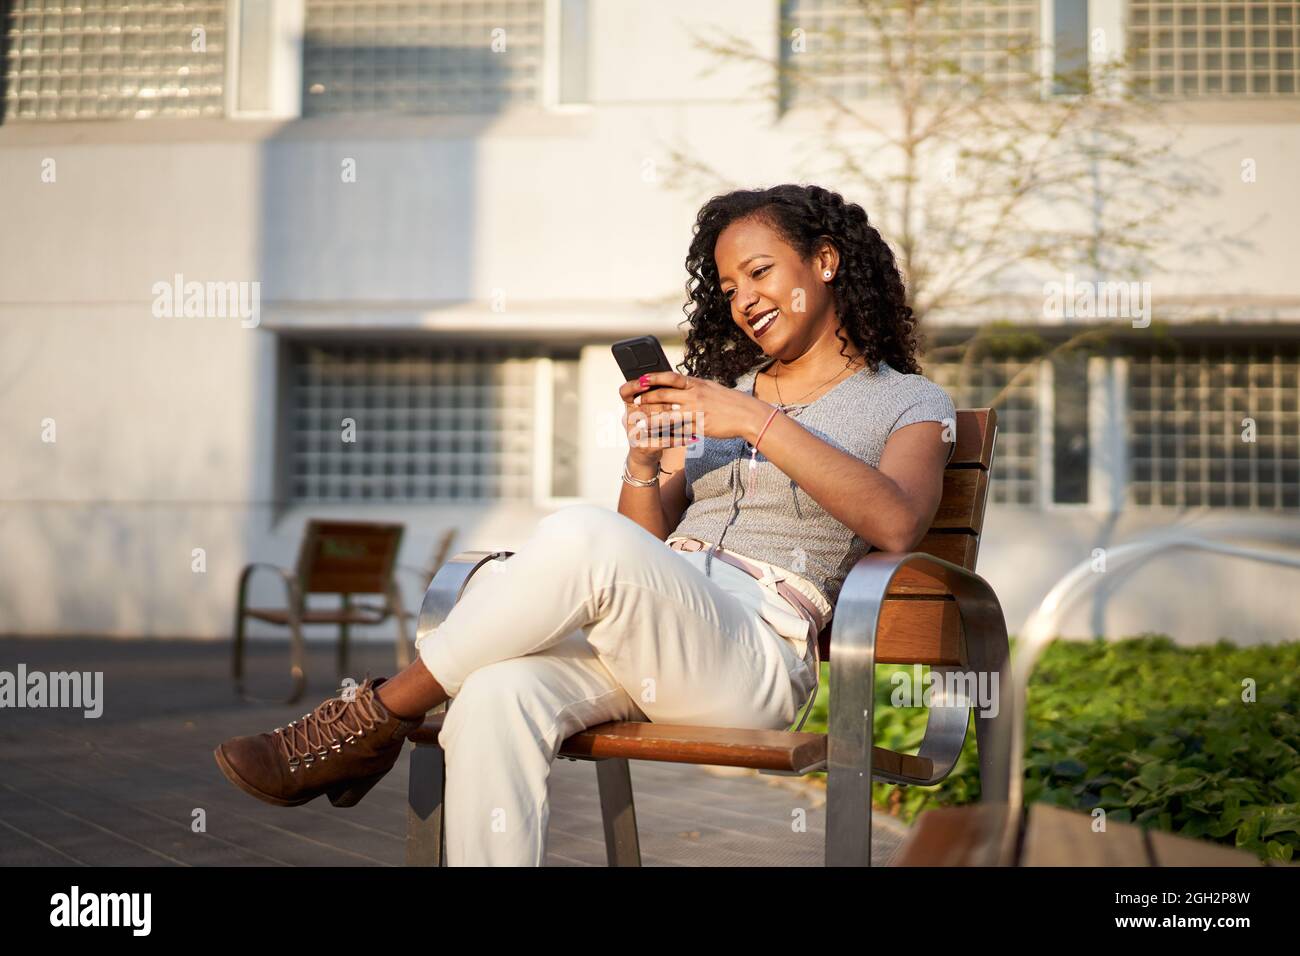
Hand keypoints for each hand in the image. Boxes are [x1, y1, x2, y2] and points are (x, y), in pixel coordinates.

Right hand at [618, 376, 681, 464]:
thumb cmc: (650, 426)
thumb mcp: (649, 409)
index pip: (625, 392)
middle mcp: (629, 419)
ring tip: (688, 418)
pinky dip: (678, 439)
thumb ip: (656, 396)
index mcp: (630, 405)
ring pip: (653, 425)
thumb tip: (672, 380)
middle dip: (662, 405)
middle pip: (643, 408)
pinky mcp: (644, 447)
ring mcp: (635, 434)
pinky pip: (663, 442)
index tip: (646, 382)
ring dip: (671, 421)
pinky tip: (690, 437)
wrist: (644, 452)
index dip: (633, 386)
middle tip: (678, 403)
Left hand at [628, 371, 769, 442]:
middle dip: (647, 399)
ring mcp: (696, 411)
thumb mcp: (710, 387)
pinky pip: (680, 430)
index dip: (653, 378)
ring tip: (640, 421)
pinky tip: (658, 435)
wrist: (746, 414)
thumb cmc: (728, 401)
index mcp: (696, 383)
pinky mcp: (700, 426)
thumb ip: (694, 386)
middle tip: (635, 402)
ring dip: (652, 417)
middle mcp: (694, 395)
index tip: (641, 379)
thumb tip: (680, 382)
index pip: (670, 377)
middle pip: (664, 395)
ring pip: (668, 414)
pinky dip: (668, 432)